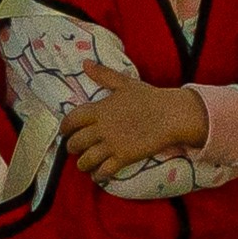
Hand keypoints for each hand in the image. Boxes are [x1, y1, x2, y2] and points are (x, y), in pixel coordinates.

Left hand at [61, 79, 206, 182]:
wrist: (172, 114)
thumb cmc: (149, 97)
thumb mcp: (125, 83)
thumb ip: (103, 75)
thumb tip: (85, 63)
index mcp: (99, 109)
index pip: (70, 121)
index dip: (65, 129)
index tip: (67, 131)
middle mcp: (101, 129)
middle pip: (74, 144)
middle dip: (73, 148)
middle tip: (78, 148)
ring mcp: (111, 144)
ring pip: (84, 161)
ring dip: (83, 164)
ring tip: (87, 163)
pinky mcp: (123, 157)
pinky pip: (103, 172)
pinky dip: (98, 175)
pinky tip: (100, 174)